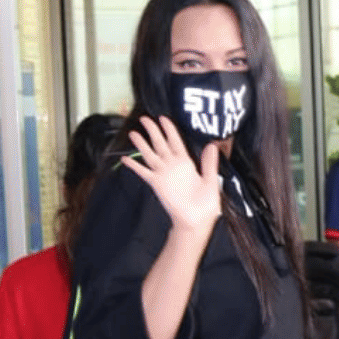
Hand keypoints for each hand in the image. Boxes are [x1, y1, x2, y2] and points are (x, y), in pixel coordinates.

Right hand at [121, 116, 220, 236]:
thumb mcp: (211, 181)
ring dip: (142, 144)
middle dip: (152, 131)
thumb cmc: (205, 204)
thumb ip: (209, 163)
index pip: (176, 141)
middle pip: (160, 143)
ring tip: (134, 133)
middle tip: (145, 118)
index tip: (163, 118)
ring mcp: (163, 174)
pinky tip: (126, 158)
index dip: (169, 129)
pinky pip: (143, 172)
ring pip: (150, 154)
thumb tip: (213, 145)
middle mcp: (173, 166)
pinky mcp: (156, 184)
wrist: (195, 220)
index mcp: (186, 163)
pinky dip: (134, 165)